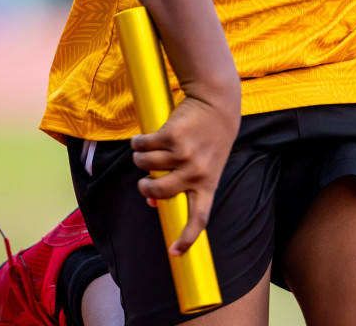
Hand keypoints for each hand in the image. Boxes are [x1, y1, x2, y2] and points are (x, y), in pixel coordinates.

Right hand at [129, 92, 239, 254]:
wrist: (217, 101)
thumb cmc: (211, 135)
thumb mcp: (205, 163)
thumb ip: (184, 183)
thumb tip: (150, 201)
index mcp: (208, 183)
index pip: (200, 217)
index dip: (187, 237)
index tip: (175, 253)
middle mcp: (196, 172)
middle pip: (158, 192)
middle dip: (145, 188)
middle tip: (144, 182)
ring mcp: (183, 154)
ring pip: (145, 165)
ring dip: (141, 158)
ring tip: (148, 149)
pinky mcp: (170, 136)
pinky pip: (142, 145)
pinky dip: (138, 142)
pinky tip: (143, 138)